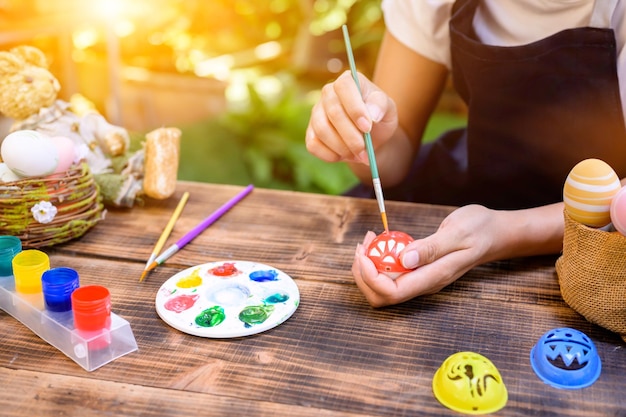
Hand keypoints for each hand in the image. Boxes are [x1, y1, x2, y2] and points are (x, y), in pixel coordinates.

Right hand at [305, 70, 397, 163]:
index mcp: (347, 81)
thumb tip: (373, 114)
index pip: (344, 86)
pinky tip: (343, 156)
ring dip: (342, 147)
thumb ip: (381, 106)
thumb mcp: (388, 109)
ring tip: (358, 154)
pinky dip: (330, 155)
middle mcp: (328, 93)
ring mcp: (316, 112)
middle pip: (333, 112)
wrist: (370, 136)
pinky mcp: (310, 132)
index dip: (354, 108)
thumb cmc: (378, 117)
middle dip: (350, 136)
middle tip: (364, 150)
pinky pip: (313, 145)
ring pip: (322, 130)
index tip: (367, 127)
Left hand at [352, 205, 498, 306]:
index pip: (391, 292)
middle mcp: (425, 284)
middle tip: (361, 245)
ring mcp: (422, 279)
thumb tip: (404, 259)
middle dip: (363, 274)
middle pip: (381, 296)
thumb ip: (432, 247)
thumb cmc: (480, 229)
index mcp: (433, 277)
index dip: (370, 278)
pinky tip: (379, 241)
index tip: (364, 253)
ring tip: (367, 240)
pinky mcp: (419, 271)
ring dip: (368, 267)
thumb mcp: (458, 231)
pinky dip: (378, 261)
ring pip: (383, 287)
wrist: (496, 234)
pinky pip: (391, 274)